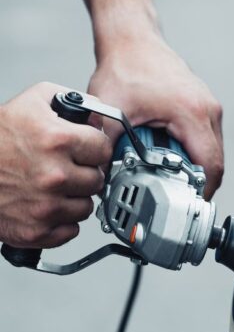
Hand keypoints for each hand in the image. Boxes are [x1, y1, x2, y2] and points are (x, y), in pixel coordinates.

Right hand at [0, 82, 110, 247]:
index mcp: (56, 141)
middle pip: (98, 179)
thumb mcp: (30, 103)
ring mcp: (46, 206)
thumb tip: (98, 114)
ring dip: (74, 198)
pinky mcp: (37, 230)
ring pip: (87, 206)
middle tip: (63, 167)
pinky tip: (45, 205)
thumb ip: (71, 101)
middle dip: (84, 172)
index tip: (85, 150)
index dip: (94, 147)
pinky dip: (61, 221)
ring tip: (51, 186)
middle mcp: (54, 176)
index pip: (104, 149)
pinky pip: (71, 229)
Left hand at [88, 34, 222, 198]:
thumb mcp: (110, 109)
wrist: (133, 39)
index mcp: (192, 113)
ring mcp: (209, 107)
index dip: (201, 191)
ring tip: (168, 174)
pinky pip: (205, 139)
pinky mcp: (204, 107)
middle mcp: (208, 110)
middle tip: (173, 194)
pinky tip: (168, 154)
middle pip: (215, 163)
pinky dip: (191, 151)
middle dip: (195, 182)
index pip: (210, 166)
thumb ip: (106, 145)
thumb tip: (101, 176)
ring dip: (193, 167)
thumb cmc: (126, 65)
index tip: (186, 205)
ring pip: (212, 152)